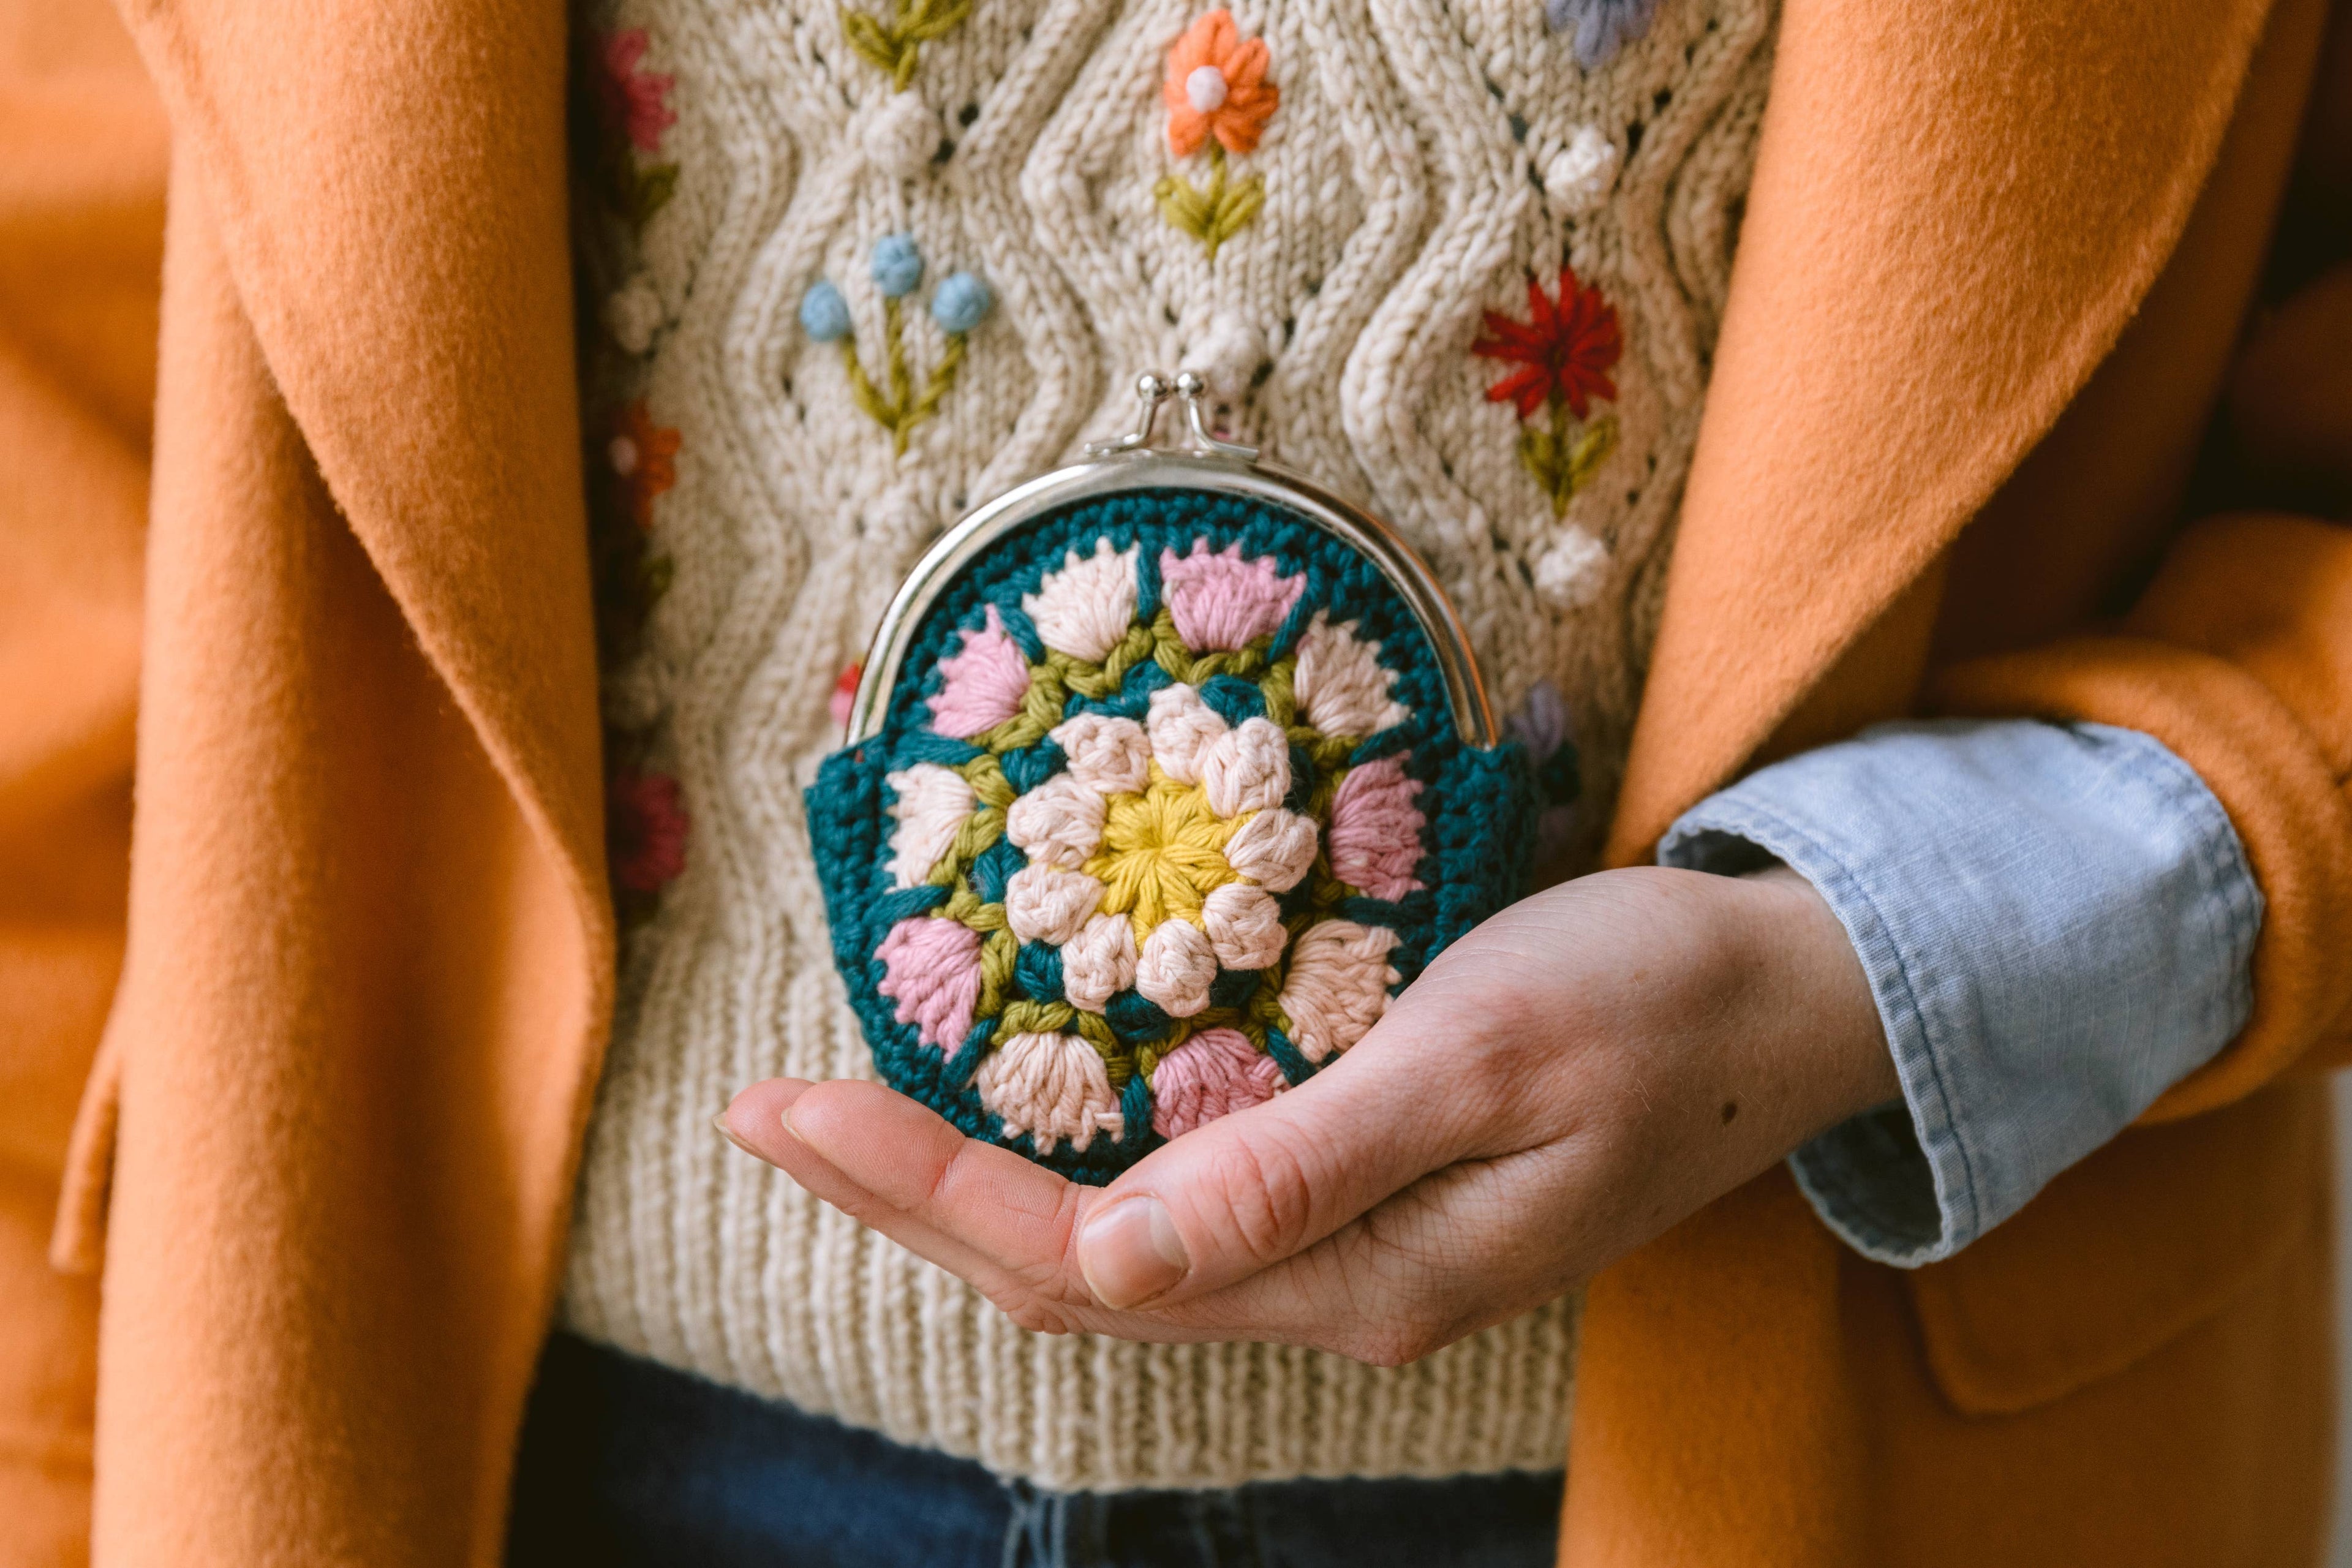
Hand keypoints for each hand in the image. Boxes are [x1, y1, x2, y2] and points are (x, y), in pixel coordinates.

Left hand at [719, 865, 1894, 1365]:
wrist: (1778, 1001)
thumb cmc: (1646, 1002)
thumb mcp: (1486, 1059)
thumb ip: (1306, 1163)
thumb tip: (1119, 1263)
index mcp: (1354, 1275)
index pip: (1085, 1257)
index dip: (922, 1190)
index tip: (786, 1112)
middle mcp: (1328, 1287)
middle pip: (1068, 1272)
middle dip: (902, 1197)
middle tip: (760, 1114)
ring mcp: (1342, 1250)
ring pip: (1108, 1249)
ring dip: (963, 1188)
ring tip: (835, 1124)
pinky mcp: (1353, 1191)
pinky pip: (1169, 1205)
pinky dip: (1059, 1165)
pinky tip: (1002, 1123)